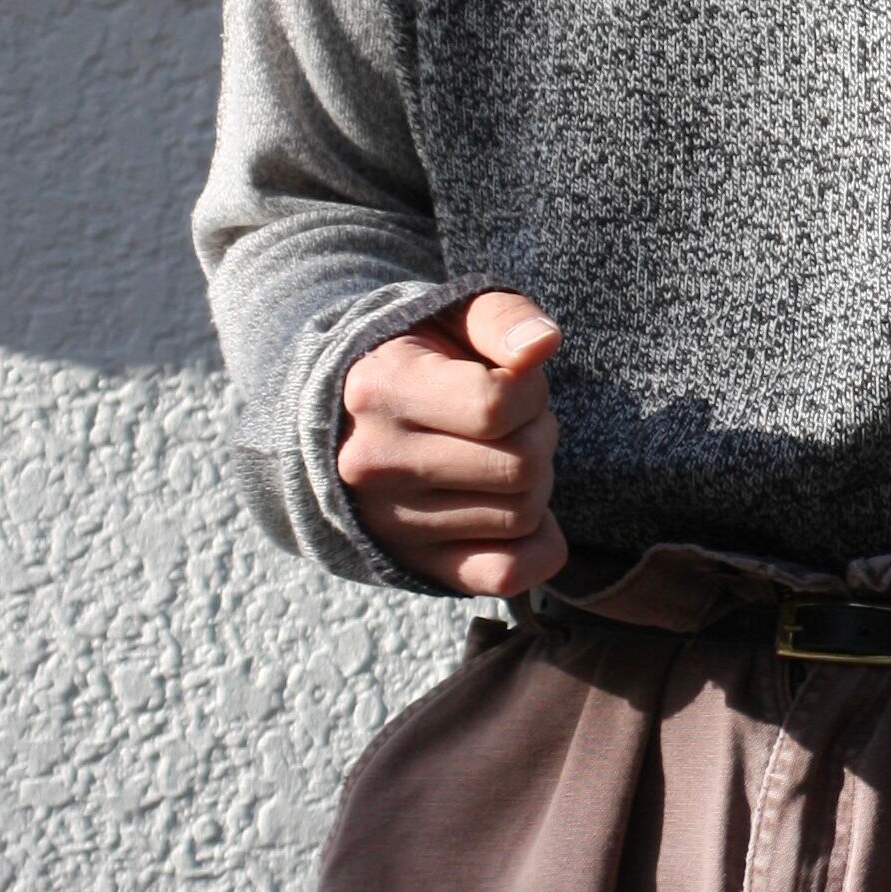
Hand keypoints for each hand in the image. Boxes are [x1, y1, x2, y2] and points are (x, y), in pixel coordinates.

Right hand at [337, 289, 569, 598]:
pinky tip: (516, 507)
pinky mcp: (416, 564)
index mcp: (380, 390)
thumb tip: (543, 344)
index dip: (530, 390)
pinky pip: (509, 574)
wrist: (347, 422)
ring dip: (536, 483)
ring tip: (502, 455)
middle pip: (521, 466)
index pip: (498, 405)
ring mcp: (391, 523)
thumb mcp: (451, 317)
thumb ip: (502, 319)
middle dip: (539, 435)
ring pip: (523, 516)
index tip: (512, 382)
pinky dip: (537, 543)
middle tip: (513, 423)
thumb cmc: (418, 360)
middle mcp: (375, 464)